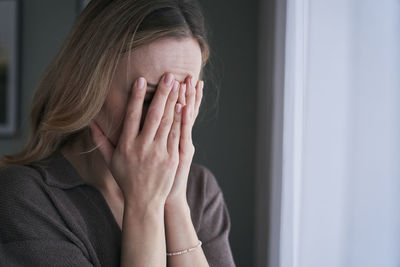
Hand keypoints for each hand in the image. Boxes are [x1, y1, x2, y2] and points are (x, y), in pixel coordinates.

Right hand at [90, 73, 183, 207]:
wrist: (144, 202)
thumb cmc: (126, 179)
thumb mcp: (110, 161)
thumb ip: (101, 141)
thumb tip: (89, 123)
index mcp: (126, 145)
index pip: (132, 116)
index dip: (136, 96)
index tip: (141, 79)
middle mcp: (142, 146)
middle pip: (154, 115)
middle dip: (162, 93)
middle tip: (169, 75)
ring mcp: (159, 152)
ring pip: (168, 122)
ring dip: (174, 102)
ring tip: (179, 85)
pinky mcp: (172, 158)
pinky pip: (177, 135)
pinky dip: (181, 119)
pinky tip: (184, 106)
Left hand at [166, 76, 203, 205]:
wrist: (163, 197)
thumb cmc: (160, 176)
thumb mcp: (168, 155)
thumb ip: (166, 136)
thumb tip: (164, 120)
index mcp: (176, 137)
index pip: (183, 111)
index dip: (186, 96)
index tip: (187, 79)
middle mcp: (181, 139)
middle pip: (186, 111)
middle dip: (188, 93)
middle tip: (191, 75)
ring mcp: (181, 146)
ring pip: (186, 119)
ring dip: (187, 100)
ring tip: (189, 83)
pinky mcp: (179, 154)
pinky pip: (181, 134)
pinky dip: (183, 120)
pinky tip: (183, 107)